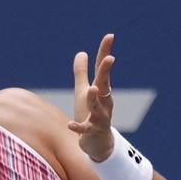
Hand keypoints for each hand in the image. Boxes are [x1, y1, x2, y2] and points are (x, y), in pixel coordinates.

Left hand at [69, 33, 115, 161]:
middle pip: (104, 85)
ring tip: (91, 89)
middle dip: (106, 72)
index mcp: (100, 90)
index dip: (105, 52)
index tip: (109, 36)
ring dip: (94, 98)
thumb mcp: (84, 91)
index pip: (102, 69)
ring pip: (97, 107)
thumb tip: (81, 52)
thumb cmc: (90, 114)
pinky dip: (78, 127)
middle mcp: (103, 102)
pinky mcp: (91, 132)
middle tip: (110, 58)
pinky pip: (85, 129)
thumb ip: (81, 73)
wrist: (97, 144)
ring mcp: (99, 117)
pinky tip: (70, 125)